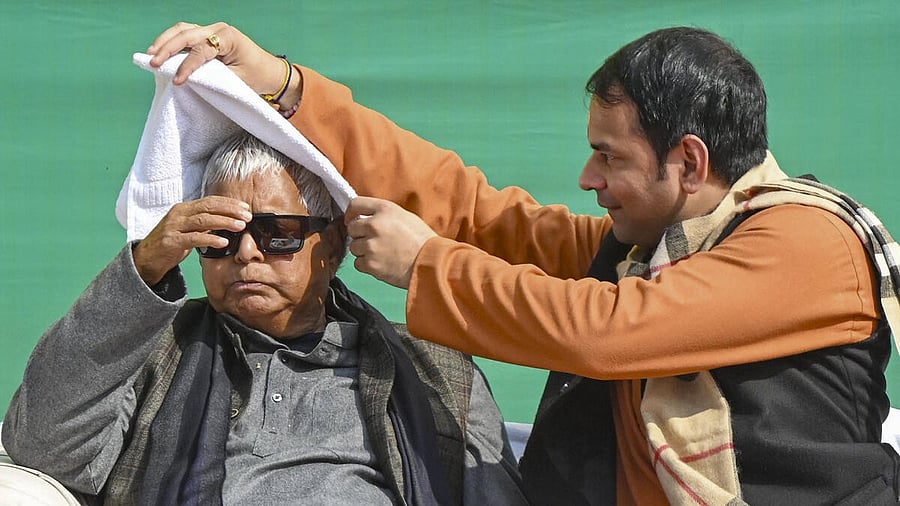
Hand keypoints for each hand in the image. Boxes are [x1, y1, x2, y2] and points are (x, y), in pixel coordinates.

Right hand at [133, 196, 251, 285]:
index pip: (210, 201)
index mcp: (184, 209)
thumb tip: (229, 221)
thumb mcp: (189, 230)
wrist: (146, 259)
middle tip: (247, 216)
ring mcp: (173, 227)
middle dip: (230, 210)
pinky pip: (193, 239)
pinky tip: (224, 242)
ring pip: (203, 220)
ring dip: (224, 222)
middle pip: (208, 208)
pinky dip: (210, 239)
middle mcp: (178, 214)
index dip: (228, 203)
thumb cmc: (172, 243)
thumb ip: (205, 224)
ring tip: (240, 227)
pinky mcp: (170, 242)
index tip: (245, 208)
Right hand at [145, 22, 300, 107]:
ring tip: (150, 55)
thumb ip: (214, 77)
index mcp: (229, 37)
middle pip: (187, 34)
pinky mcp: (208, 37)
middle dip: (167, 48)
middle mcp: (218, 29)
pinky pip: (186, 36)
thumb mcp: (237, 80)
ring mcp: (212, 31)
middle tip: (153, 63)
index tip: (178, 81)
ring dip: (165, 41)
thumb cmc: (257, 76)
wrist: (270, 72)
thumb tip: (189, 79)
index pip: (201, 49)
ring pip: (183, 31)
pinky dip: (172, 42)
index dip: (187, 65)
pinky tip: (160, 52)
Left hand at [345, 197, 436, 288]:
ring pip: (354, 247)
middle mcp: (374, 225)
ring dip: (363, 251)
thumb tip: (367, 219)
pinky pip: (358, 263)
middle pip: (352, 228)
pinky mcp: (370, 263)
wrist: (430, 263)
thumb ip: (384, 215)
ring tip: (381, 254)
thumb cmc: (422, 240)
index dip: (351, 213)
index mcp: (384, 209)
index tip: (352, 220)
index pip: (355, 204)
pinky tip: (381, 264)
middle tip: (374, 241)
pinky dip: (367, 265)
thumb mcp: (405, 217)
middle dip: (360, 235)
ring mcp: (371, 245)